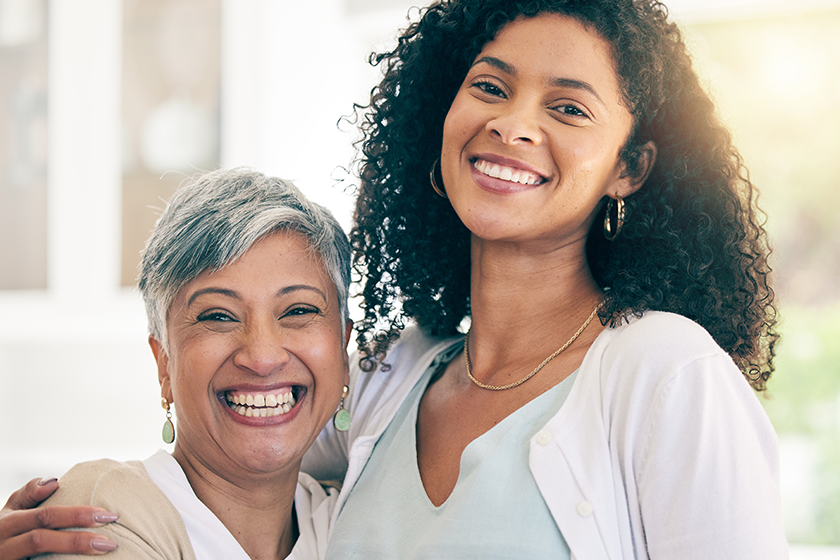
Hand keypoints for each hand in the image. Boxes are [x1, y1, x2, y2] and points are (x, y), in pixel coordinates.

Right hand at [0, 478, 117, 558]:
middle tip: (111, 540)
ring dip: (71, 553)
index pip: (45, 516)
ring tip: (103, 550)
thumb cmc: (4, 531)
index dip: (76, 515)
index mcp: (7, 522)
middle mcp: (4, 543)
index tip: (107, 514)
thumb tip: (56, 482)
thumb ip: (30, 495)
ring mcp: (7, 559)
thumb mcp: (10, 511)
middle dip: (77, 540)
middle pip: (41, 540)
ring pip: (38, 556)